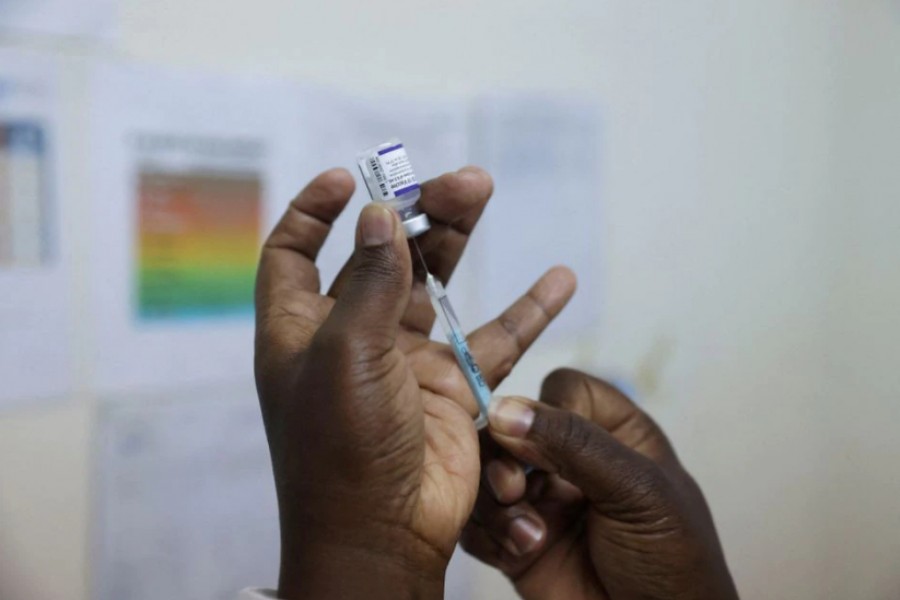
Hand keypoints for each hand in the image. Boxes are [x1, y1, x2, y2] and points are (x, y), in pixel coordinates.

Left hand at [254, 168, 575, 598]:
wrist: (384, 535)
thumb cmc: (343, 451)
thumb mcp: (347, 355)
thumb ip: (369, 283)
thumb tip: (379, 215)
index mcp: (302, 328)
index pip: (294, 252)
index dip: (314, 212)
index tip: (349, 179)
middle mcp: (349, 336)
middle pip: (379, 254)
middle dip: (413, 212)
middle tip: (458, 182)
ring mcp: (403, 359)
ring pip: (432, 281)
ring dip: (456, 237)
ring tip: (484, 189)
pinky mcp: (451, 385)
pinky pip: (492, 337)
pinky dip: (526, 310)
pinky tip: (560, 280)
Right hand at [461, 369, 737, 599]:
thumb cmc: (672, 563)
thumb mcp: (637, 492)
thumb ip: (574, 444)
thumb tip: (505, 408)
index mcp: (615, 434)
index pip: (565, 390)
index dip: (550, 409)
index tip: (549, 443)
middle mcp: (572, 462)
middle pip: (511, 429)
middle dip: (507, 457)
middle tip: (516, 489)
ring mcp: (542, 502)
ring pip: (486, 475)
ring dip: (496, 502)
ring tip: (528, 534)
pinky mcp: (517, 543)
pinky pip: (477, 522)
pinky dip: (487, 534)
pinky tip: (518, 553)